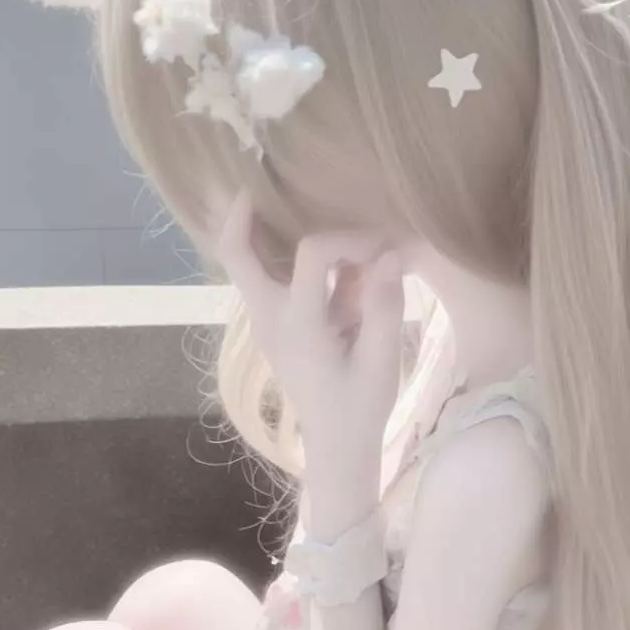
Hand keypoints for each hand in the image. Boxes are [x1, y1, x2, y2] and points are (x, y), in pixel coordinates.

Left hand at [214, 191, 404, 537]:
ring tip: (263, 196)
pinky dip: (275, 256)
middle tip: (246, 181)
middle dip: (238, 215)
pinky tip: (305, 246)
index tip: (383, 250)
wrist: (337, 448)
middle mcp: (272, 318)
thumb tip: (392, 254)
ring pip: (245, 265)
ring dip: (254, 232)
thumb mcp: (381, 360)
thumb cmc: (361, 407)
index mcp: (299, 324)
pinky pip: (266, 280)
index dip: (348, 239)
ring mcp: (269, 323)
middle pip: (237, 255)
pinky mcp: (279, 328)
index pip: (312, 253)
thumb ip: (383, 305)